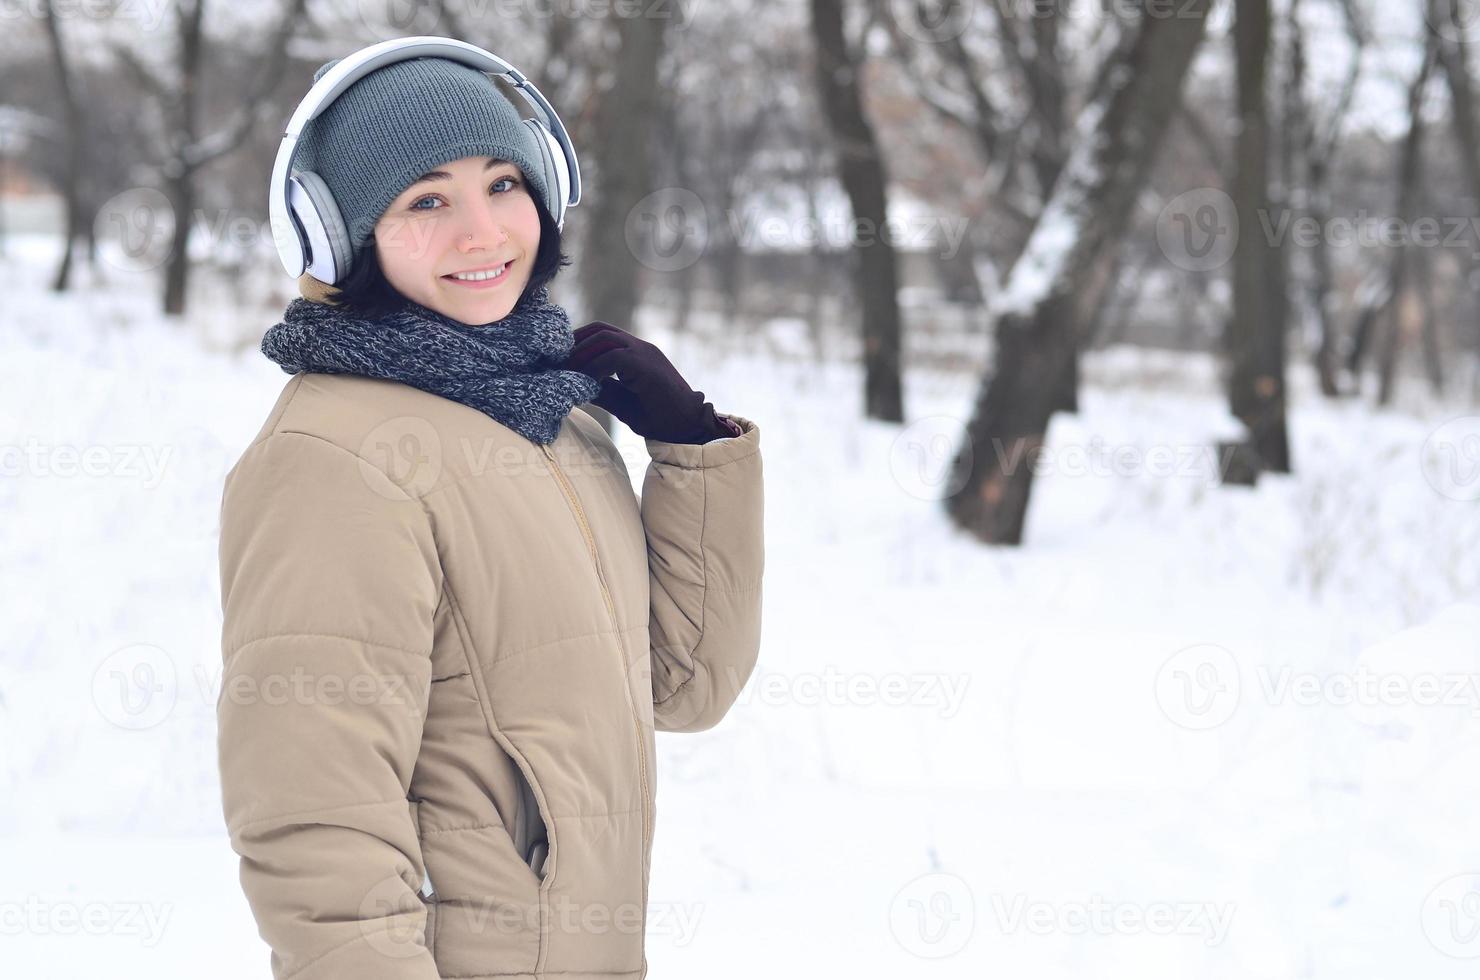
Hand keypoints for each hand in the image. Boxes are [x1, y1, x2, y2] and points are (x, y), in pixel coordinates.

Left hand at [563, 321, 730, 443]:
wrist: (689, 428)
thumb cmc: (660, 419)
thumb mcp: (622, 403)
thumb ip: (602, 390)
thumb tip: (574, 385)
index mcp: (637, 353)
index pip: (602, 334)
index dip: (579, 343)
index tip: (561, 361)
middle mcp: (641, 347)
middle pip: (600, 330)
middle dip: (574, 344)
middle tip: (556, 363)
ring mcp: (645, 353)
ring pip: (604, 337)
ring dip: (581, 353)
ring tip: (566, 372)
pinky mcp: (647, 365)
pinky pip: (613, 357)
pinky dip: (594, 368)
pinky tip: (585, 382)